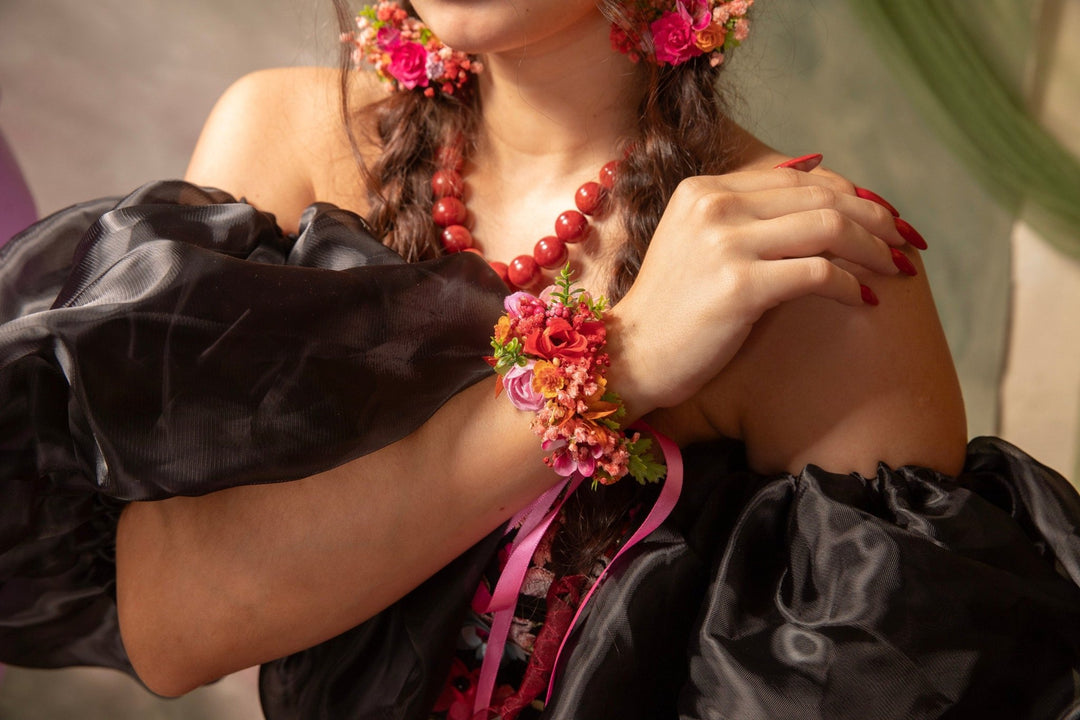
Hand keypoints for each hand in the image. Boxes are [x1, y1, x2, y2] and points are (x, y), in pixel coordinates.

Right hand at [607, 166, 911, 415]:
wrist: (632, 357)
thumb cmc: (675, 310)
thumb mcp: (702, 244)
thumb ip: (747, 212)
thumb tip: (818, 175)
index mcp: (704, 190)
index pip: (798, 177)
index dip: (851, 193)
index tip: (886, 218)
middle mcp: (712, 205)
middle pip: (821, 196)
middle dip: (876, 218)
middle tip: (907, 242)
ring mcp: (723, 242)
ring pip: (828, 227)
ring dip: (874, 248)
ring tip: (896, 269)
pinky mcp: (738, 284)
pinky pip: (817, 273)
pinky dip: (850, 285)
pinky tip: (866, 301)